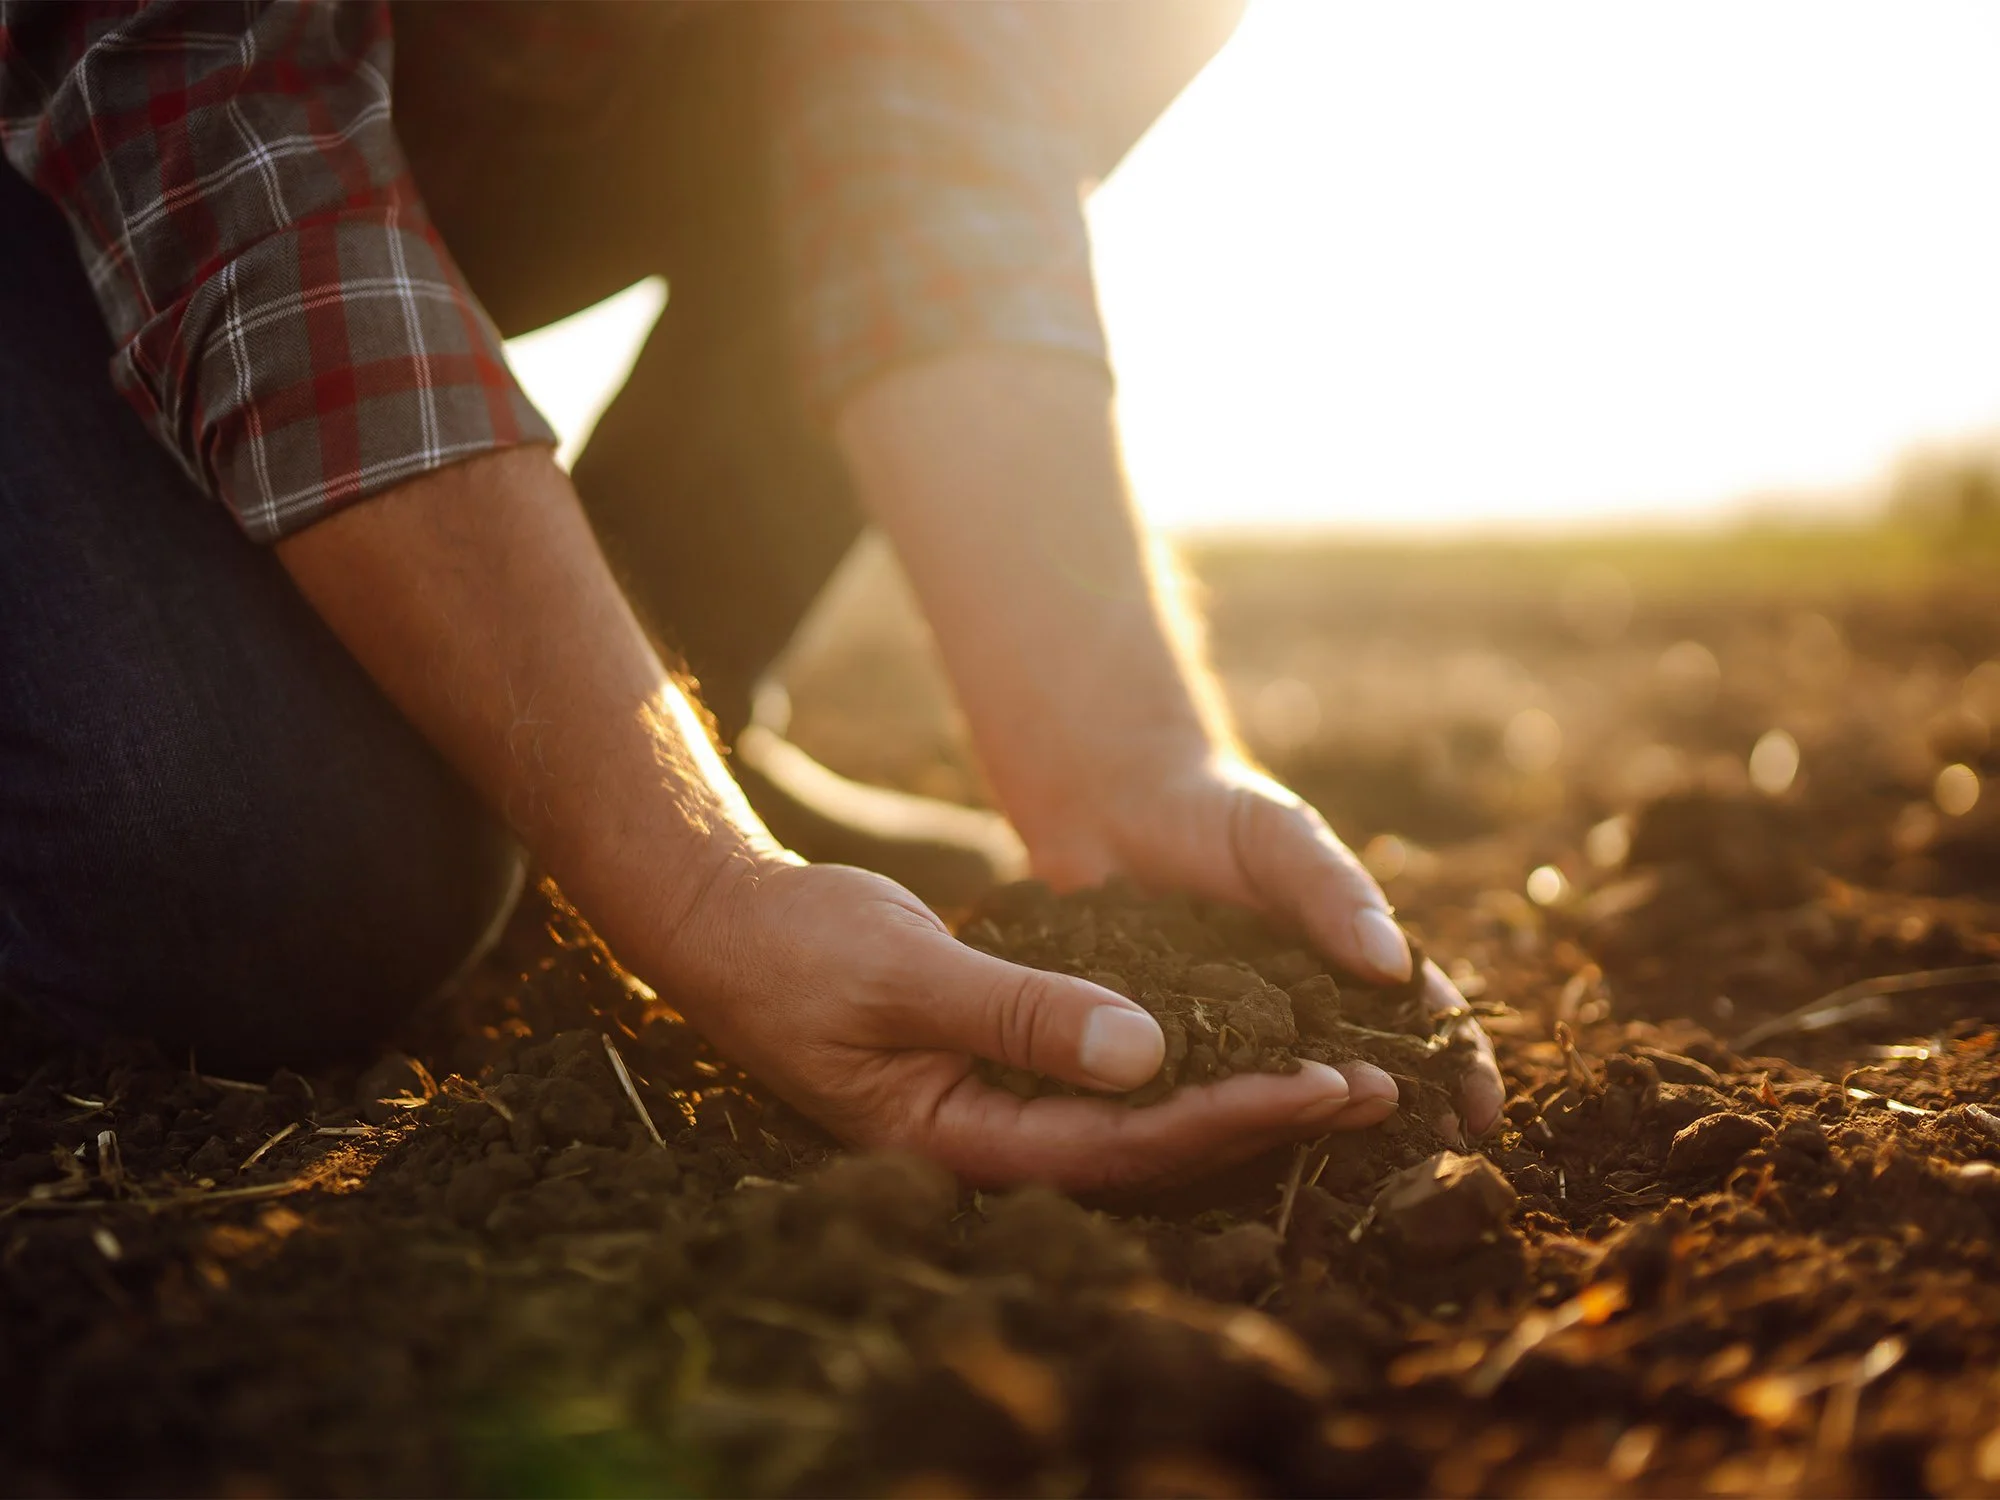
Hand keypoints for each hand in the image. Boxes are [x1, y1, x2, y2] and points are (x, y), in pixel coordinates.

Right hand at [652, 859, 1403, 1189]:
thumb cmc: (800, 950)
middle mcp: (989, 1140)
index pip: (1123, 1147)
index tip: (1324, 1084)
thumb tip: (1147, 1057)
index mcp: (960, 1139)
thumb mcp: (907, 973)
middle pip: (1148, 1150)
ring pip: (1136, 1119)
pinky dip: (1179, 1060)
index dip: (1230, 1118)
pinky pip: (1107, 1079)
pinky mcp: (1000, 1067)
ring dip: (1233, 1093)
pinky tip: (1240, 1038)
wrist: (730, 928)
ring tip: (1338, 1072)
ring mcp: (995, 1108)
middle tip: (1374, 1088)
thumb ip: (1021, 1014)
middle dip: (1260, 1119)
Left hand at [1018, 748, 1506, 1138]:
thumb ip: (1333, 892)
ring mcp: (1234, 1036)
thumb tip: (1394, 965)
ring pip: (1282, 1100)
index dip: (1458, 1066)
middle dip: (1398, 1125)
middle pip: (1362, 1076)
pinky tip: (1219, 1158)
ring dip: (1308, 1137)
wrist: (1112, 804)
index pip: (1421, 1020)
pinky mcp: (1166, 1048)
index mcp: (1347, 962)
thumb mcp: (1282, 838)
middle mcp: (1299, 1012)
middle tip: (1421, 1175)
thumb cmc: (1216, 810)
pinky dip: (1214, 1127)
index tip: (1479, 1114)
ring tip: (1333, 1178)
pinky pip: (1196, 1093)